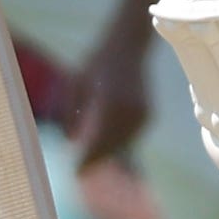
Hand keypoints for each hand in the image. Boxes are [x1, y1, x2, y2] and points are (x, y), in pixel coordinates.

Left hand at [69, 0, 168, 169]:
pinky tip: (105, 149)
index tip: (75, 173)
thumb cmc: (96, 62)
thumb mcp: (76, 84)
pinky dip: (119, 145)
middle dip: (96, 161)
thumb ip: (71, 112)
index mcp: (110, 101)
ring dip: (107, 155)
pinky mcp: (148, 114)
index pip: (99, 140)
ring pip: (123, 144)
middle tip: (80, 173)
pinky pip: (131, 136)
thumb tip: (70, 141)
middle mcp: (129, 109)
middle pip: (112, 146)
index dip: (87, 159)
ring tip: (89, 164)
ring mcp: (142, 112)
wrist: (128, 45)